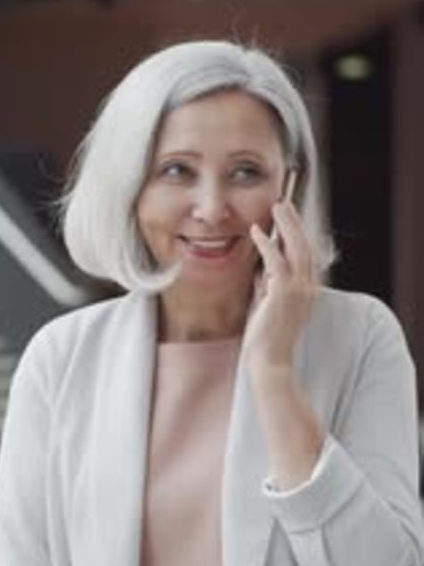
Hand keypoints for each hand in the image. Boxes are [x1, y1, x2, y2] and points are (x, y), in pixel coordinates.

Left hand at [243, 199, 317, 371]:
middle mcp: (308, 289)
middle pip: (305, 246)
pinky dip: (267, 243)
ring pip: (296, 248)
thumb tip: (260, 272)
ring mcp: (298, 291)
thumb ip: (267, 288)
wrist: (270, 362)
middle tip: (284, 203)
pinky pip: (276, 260)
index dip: (298, 234)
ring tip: (276, 207)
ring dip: (286, 224)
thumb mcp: (268, 307)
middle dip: (295, 222)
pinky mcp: (282, 293)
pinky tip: (258, 231)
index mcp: (307, 292)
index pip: (305, 256)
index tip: (288, 218)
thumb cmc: (267, 338)